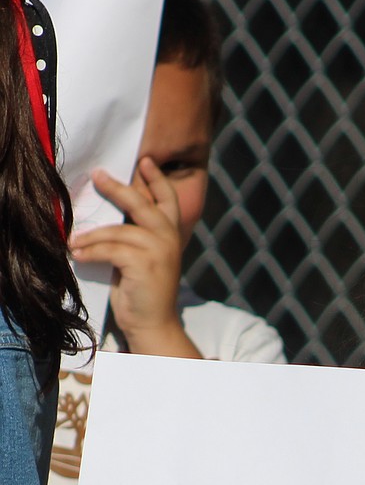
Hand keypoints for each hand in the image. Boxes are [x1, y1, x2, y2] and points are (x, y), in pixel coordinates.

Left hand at [70, 158, 199, 357]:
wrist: (153, 323)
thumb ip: (135, 234)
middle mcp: (169, 238)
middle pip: (140, 203)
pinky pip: (110, 249)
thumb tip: (110, 212)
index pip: (167, 198)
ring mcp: (159, 250)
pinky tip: (78, 254)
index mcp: (171, 234)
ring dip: (90, 236)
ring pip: (117, 231)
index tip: (144, 161)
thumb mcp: (143, 257)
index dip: (156, 178)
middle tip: (98, 175)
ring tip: (73, 241)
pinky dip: (91, 252)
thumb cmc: (143, 291)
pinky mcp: (144, 264)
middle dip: (117, 188)